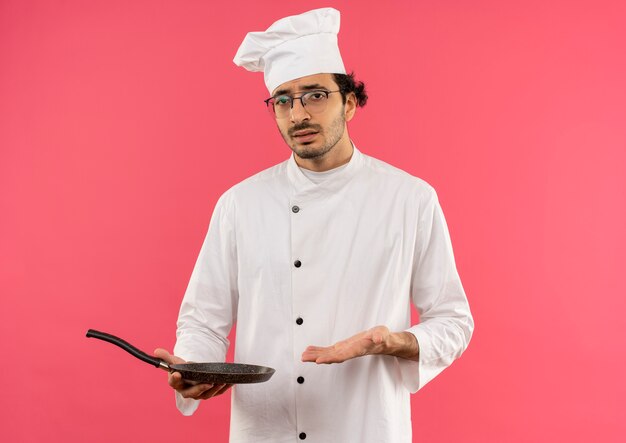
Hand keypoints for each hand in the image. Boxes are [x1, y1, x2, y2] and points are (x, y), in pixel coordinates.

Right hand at [154, 348, 231, 399]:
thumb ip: (165, 357)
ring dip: (214, 389)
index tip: (177, 374)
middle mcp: (187, 391)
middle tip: (208, 383)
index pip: (174, 383)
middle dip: (200, 389)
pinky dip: (224, 389)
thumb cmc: (182, 368)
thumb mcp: (175, 361)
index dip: (175, 379)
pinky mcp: (209, 392)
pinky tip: (230, 383)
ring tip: (221, 382)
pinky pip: (217, 392)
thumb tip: (156, 351)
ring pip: (206, 395)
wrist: (192, 373)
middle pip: (192, 393)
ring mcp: (199, 393)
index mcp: (177, 383)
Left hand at [301, 326, 418, 363]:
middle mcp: (349, 352)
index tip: (319, 361)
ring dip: (315, 355)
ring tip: (302, 355)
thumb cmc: (382, 337)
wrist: (382, 341)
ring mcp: (345, 351)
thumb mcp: (383, 334)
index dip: (330, 358)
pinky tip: (309, 349)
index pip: (342, 356)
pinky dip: (319, 350)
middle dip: (317, 358)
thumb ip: (380, 336)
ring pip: (328, 354)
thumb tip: (379, 337)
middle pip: (331, 357)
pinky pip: (329, 350)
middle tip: (304, 358)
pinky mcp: (343, 347)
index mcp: (357, 350)